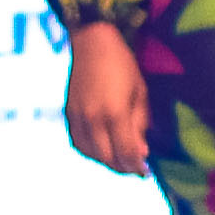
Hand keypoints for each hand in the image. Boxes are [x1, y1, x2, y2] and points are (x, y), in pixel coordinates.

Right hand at [61, 23, 153, 176]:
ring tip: (122, 157)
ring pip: (92, 154)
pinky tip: (104, 148)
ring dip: (108, 160)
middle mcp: (93, 118)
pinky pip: (78, 143)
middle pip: (108, 158)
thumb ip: (139, 125)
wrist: (91, 43)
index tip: (146, 172)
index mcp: (114, 112)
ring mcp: (77, 117)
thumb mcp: (140, 93)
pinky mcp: (68, 114)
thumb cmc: (123, 65)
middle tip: (136, 167)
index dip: (138, 166)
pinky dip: (92, 152)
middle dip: (124, 167)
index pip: (127, 152)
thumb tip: (141, 153)